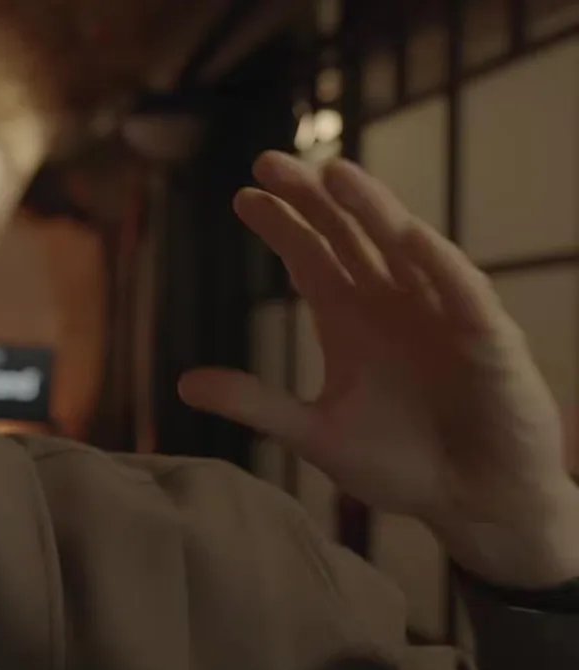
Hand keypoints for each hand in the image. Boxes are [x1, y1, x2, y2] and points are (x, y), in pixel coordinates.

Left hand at [178, 151, 578, 588]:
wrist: (475, 505)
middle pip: (348, 235)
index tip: (243, 196)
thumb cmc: (402, 465)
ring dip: (372, 209)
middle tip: (269, 163)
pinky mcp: (488, 338)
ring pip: (403, 246)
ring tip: (336, 174)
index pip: (309, 257)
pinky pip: (462, 291)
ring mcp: (440, 314)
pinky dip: (437, 262)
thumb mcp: (316, 433)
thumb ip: (256, 404)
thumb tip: (183, 385)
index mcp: (350, 319)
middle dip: (312, 199)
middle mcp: (392, 303)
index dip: (280, 225)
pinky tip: (407, 235)